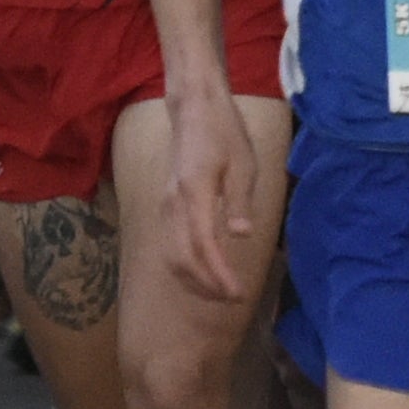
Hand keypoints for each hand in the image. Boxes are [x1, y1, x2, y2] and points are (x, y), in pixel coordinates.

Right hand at [164, 91, 278, 308]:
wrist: (193, 110)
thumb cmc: (223, 134)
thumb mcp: (243, 164)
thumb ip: (239, 201)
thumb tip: (241, 235)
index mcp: (194, 192)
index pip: (203, 245)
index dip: (218, 274)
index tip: (237, 292)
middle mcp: (174, 204)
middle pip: (182, 259)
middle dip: (207, 285)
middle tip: (234, 298)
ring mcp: (166, 207)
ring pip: (172, 257)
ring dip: (195, 281)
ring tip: (221, 292)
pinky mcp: (166, 208)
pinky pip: (171, 246)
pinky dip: (186, 267)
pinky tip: (205, 273)